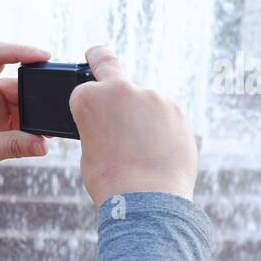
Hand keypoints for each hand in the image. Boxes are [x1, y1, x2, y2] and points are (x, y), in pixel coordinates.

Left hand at [0, 40, 50, 189]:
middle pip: (18, 83)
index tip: (43, 56)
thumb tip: (43, 145)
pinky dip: (32, 127)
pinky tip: (40, 138)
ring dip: (35, 117)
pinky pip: (22, 117)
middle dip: (35, 98)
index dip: (19, 50)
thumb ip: (14, 146)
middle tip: (51, 115)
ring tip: (45, 135)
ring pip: (24, 102)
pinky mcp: (0, 120)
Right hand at [70, 44, 197, 206]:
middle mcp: (122, 89)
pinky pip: (164, 115)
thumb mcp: (90, 151)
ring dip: (141, 117)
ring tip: (141, 151)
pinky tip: (158, 153)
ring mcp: (153, 97)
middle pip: (115, 78)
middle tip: (100, 61)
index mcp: (90, 98)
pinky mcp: (177, 111)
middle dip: (109, 77)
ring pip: (143, 102)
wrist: (147, 199)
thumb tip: (118, 124)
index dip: (86, 99)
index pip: (84, 87)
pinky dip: (160, 129)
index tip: (90, 89)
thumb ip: (100, 127)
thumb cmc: (111, 181)